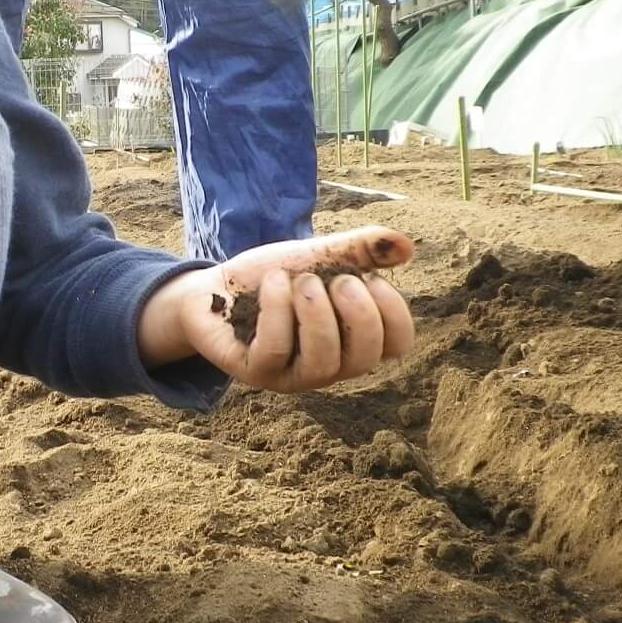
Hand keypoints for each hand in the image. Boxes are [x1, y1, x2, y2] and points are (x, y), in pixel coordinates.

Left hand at [138, 227, 414, 390]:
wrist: (213, 287)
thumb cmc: (273, 278)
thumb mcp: (320, 256)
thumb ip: (361, 250)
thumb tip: (408, 247)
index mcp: (352, 340)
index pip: (397, 345)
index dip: (393, 312)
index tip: (369, 278)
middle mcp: (328, 365)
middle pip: (365, 358)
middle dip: (357, 312)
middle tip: (336, 280)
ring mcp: (292, 375)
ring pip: (324, 361)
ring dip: (317, 311)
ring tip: (302, 281)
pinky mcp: (256, 371)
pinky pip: (277, 349)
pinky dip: (278, 308)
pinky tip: (273, 282)